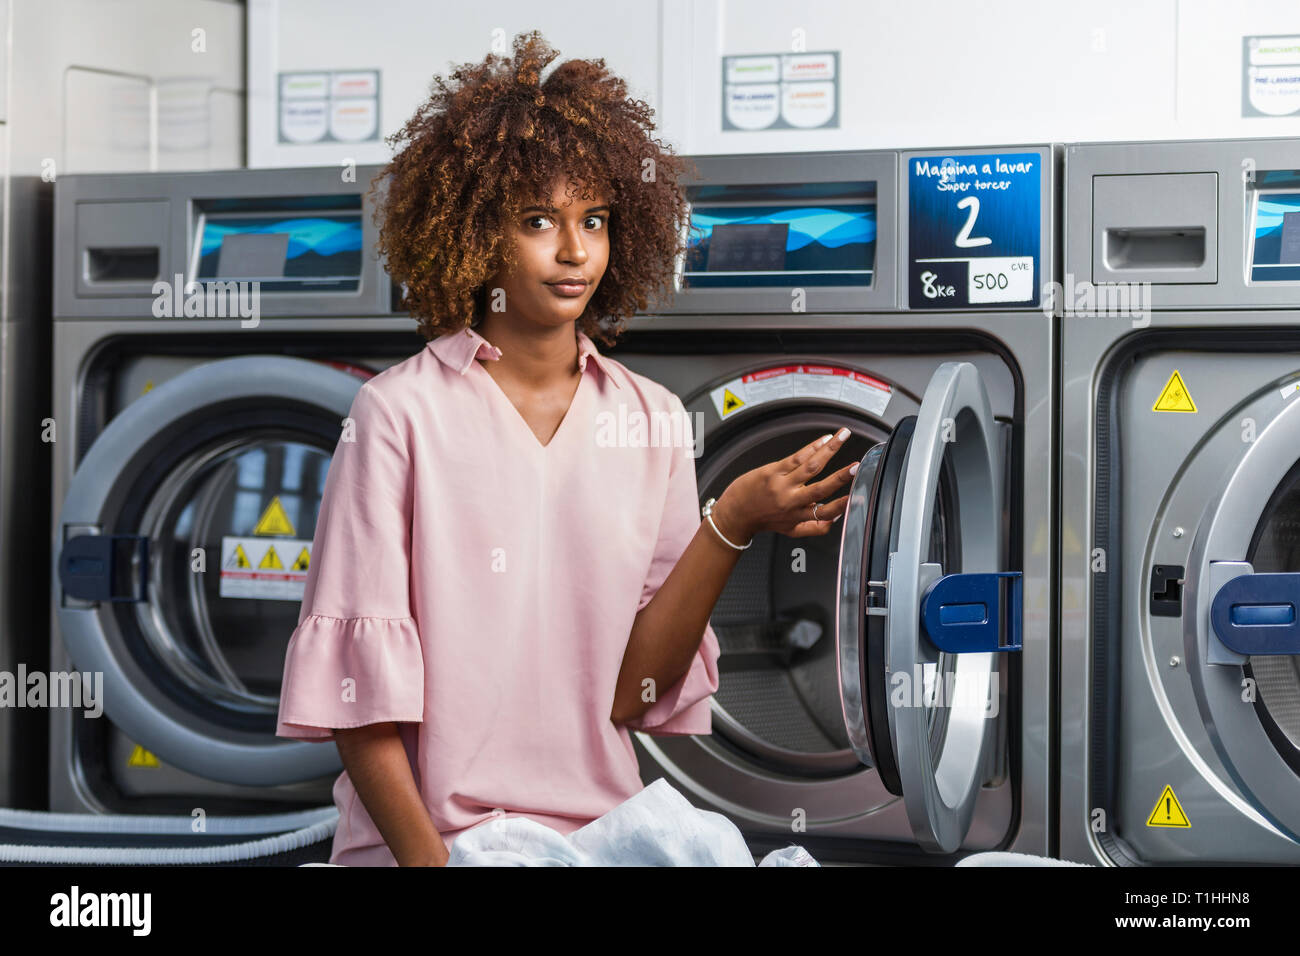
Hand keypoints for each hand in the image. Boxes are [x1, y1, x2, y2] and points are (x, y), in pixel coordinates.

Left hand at [711, 427, 856, 540]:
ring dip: (830, 449)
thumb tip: (835, 521)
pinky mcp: (772, 471)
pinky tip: (824, 439)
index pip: (826, 512)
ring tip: (844, 436)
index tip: (858, 495)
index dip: (842, 504)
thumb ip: (814, 527)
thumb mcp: (790, 530)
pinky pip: (797, 457)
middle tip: (857, 466)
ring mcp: (782, 484)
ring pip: (811, 466)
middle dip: (841, 477)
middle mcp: (791, 501)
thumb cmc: (762, 518)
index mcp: (798, 516)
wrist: (734, 514)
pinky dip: (813, 446)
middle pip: (821, 488)